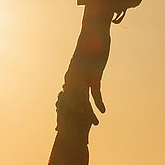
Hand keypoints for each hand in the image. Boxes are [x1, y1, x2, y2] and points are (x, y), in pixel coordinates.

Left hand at [62, 4, 113, 123]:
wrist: (92, 32)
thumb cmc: (87, 48)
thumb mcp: (80, 65)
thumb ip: (75, 75)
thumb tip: (68, 84)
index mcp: (69, 78)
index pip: (64, 101)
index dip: (63, 115)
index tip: (61, 128)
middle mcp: (73, 79)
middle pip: (71, 105)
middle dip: (72, 120)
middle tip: (74, 133)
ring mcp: (83, 77)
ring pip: (83, 100)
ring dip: (89, 114)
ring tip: (95, 124)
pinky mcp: (93, 74)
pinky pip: (95, 92)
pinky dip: (99, 102)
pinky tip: (103, 111)